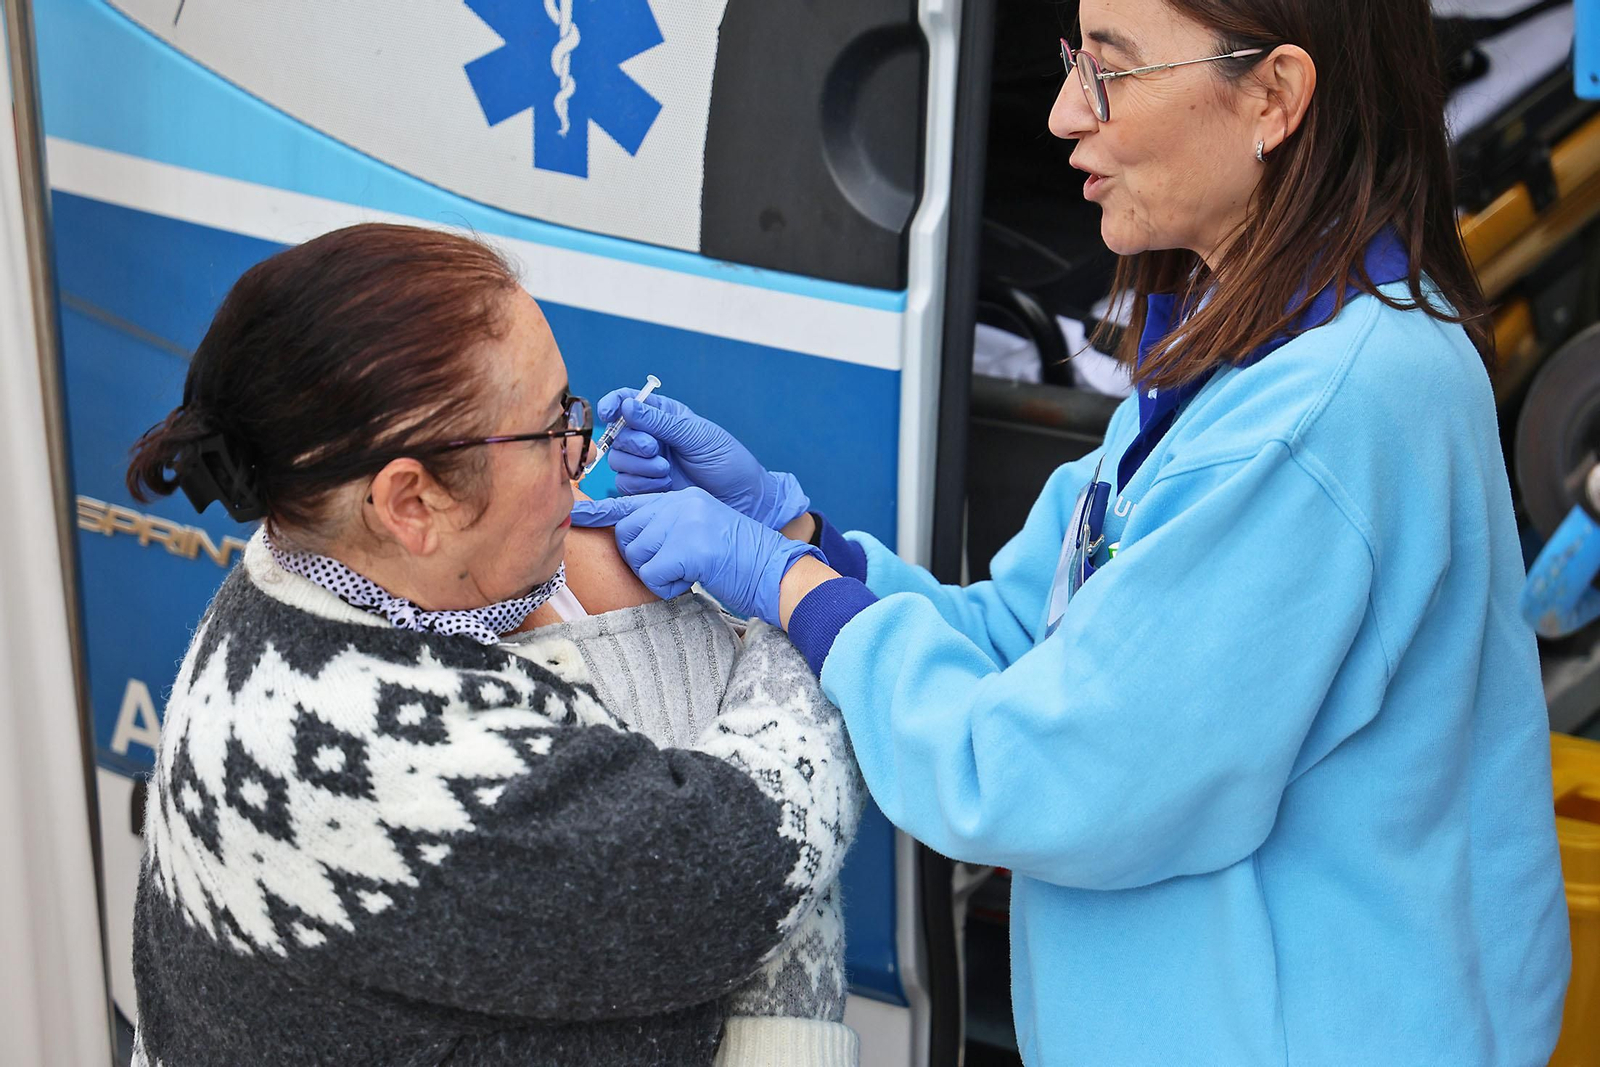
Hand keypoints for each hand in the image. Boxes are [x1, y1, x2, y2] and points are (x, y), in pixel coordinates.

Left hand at [570, 488, 820, 624]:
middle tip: (672, 568)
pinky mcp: (690, 547)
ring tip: (688, 573)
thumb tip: (633, 543)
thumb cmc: (742, 562)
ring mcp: (685, 523)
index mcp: (683, 499)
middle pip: (626, 533)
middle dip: (640, 559)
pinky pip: (653, 576)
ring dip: (657, 575)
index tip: (575, 516)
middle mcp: (681, 504)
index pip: (631, 503)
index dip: (599, 513)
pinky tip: (692, 581)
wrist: (777, 571)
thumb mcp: (702, 533)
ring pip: (637, 556)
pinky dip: (668, 588)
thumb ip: (669, 529)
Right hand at [597, 388, 810, 528]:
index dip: (613, 403)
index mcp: (664, 416)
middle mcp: (651, 438)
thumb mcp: (696, 434)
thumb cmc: (726, 460)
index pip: (628, 402)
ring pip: (618, 461)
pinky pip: (625, 484)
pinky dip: (642, 484)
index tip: (608, 412)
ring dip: (639, 466)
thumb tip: (627, 406)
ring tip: (666, 470)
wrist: (742, 499)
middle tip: (655, 449)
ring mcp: (647, 465)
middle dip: (633, 442)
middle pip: (618, 434)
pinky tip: (665, 485)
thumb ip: (660, 422)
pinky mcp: (647, 490)